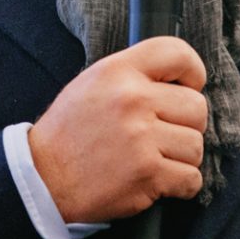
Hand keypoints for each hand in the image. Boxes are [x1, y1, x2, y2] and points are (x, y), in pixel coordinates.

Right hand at [26, 36, 208, 222]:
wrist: (42, 180)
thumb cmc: (70, 132)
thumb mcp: (93, 83)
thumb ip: (134, 74)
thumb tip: (178, 80)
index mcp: (118, 71)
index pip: (178, 53)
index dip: (193, 72)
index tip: (190, 87)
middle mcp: (132, 100)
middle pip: (197, 106)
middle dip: (187, 124)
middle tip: (164, 134)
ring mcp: (141, 139)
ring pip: (196, 145)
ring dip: (182, 157)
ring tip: (156, 158)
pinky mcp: (147, 174)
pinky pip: (191, 178)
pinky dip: (181, 184)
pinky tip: (160, 180)